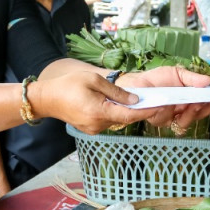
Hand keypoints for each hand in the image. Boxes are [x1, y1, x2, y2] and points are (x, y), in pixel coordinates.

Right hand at [30, 71, 166, 134]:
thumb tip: (136, 99)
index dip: (147, 111)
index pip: (129, 115)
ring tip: (135, 98)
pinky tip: (116, 103)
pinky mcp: (91, 129)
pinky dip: (115, 112)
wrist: (47, 98)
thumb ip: (116, 91)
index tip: (162, 105)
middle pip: (125, 118)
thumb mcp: (94, 80)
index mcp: (98, 111)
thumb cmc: (69, 84)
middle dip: (139, 109)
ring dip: (126, 110)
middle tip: (154, 98)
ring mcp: (94, 129)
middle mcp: (98, 125)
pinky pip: (109, 120)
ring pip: (117, 120)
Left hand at [118, 66, 209, 128]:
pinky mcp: (160, 121)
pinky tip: (167, 104)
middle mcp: (182, 111)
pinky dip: (168, 112)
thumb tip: (209, 80)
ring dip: (188, 112)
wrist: (137, 83)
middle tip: (203, 100)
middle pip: (198, 116)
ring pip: (185, 121)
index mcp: (189, 99)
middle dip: (202, 109)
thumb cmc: (158, 78)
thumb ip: (192, 78)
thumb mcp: (177, 73)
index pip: (205, 105)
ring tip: (189, 102)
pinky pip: (168, 120)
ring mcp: (172, 117)